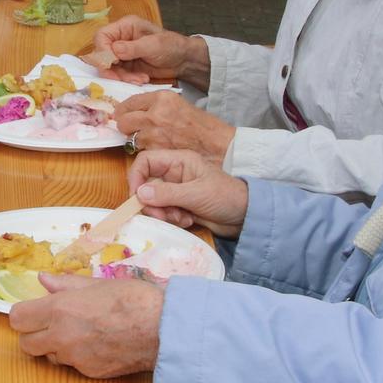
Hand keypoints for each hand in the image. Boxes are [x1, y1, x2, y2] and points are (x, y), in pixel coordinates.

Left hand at [9, 274, 162, 377]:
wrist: (162, 330)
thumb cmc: (133, 299)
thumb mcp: (98, 284)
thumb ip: (66, 285)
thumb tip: (44, 280)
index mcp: (59, 309)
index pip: (17, 319)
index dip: (23, 314)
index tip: (34, 310)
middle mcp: (61, 337)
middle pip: (25, 344)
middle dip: (34, 334)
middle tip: (51, 324)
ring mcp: (75, 359)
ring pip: (49, 357)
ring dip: (56, 347)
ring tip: (80, 333)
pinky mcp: (89, 373)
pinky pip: (73, 366)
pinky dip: (78, 357)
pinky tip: (97, 345)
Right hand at [93, 16, 207, 88]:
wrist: (183, 60)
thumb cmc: (171, 46)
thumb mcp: (153, 45)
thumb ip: (132, 48)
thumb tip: (113, 50)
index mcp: (125, 27)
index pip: (102, 36)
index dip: (103, 51)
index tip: (112, 63)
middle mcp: (120, 39)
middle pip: (102, 54)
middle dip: (110, 68)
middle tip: (121, 78)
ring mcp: (122, 54)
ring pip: (109, 67)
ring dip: (121, 76)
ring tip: (140, 79)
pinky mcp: (127, 66)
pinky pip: (119, 75)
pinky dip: (127, 80)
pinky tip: (142, 79)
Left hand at [114, 92, 234, 163]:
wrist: (215, 144)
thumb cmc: (201, 125)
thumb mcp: (178, 104)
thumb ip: (156, 105)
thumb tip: (136, 110)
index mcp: (161, 98)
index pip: (129, 102)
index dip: (123, 110)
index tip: (121, 114)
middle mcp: (155, 114)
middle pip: (123, 120)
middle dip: (125, 125)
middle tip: (131, 128)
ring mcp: (154, 133)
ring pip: (129, 137)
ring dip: (134, 139)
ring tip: (148, 138)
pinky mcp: (156, 150)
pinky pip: (140, 150)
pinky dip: (144, 150)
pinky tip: (155, 147)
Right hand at [129, 148, 248, 238]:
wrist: (246, 217)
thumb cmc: (226, 197)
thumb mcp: (196, 194)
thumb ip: (167, 193)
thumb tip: (139, 194)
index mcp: (179, 161)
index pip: (146, 161)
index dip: (136, 177)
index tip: (136, 197)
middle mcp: (175, 174)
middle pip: (146, 185)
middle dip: (152, 203)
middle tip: (163, 216)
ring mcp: (177, 191)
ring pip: (154, 202)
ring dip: (163, 213)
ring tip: (182, 218)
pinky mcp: (180, 207)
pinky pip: (164, 213)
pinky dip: (172, 219)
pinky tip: (188, 221)